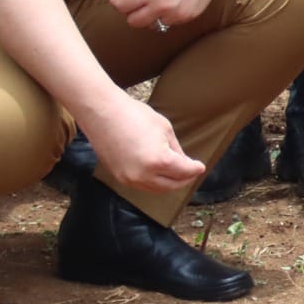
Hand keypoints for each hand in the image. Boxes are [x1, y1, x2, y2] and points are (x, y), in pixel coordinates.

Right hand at [76, 92, 205, 191]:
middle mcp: (144, 175)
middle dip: (185, 179)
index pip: (184, 171)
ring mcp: (130, 179)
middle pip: (172, 185)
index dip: (195, 169)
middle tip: (192, 172)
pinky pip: (142, 186)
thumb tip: (183, 162)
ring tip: (178, 175)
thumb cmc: (134, 115)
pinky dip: (154, 183)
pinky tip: (160, 175)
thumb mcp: (164, 129)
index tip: (201, 166)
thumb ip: (176, 149)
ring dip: (170, 184)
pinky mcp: (119, 177)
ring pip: (157, 189)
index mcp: (159, 161)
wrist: (103, 113)